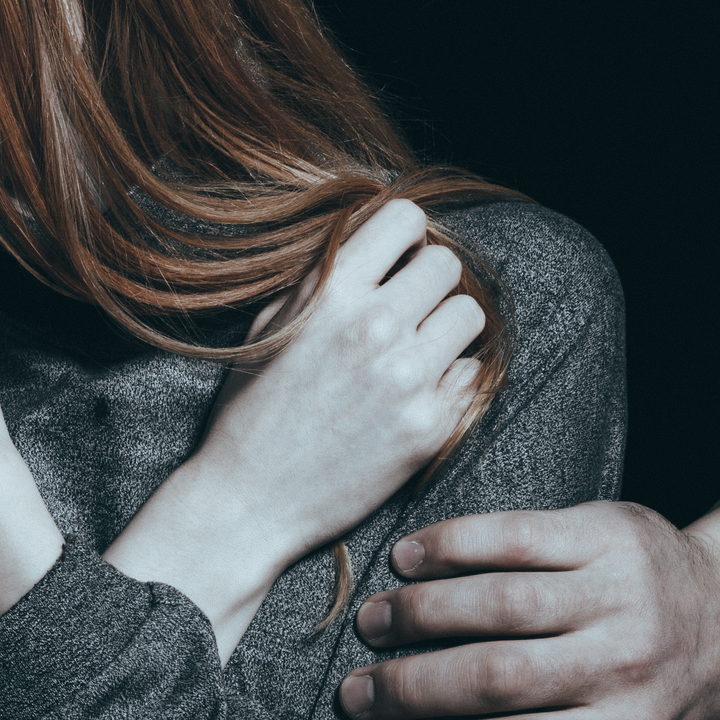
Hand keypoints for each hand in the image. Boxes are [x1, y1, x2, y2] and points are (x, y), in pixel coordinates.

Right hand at [106, 198, 488, 658]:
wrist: (250, 500)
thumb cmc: (252, 410)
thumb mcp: (270, 325)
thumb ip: (322, 278)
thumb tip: (373, 240)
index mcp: (330, 294)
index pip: (406, 218)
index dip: (404, 237)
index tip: (395, 262)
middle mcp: (374, 327)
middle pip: (448, 264)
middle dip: (428, 283)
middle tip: (406, 312)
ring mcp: (408, 378)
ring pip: (469, 316)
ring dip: (445, 328)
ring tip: (414, 352)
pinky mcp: (431, 425)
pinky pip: (470, 373)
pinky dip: (447, 379)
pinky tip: (410, 396)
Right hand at [335, 502, 719, 719]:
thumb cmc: (667, 689)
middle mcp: (629, 663)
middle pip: (498, 676)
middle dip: (411, 687)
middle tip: (355, 692)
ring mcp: (621, 591)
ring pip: (499, 603)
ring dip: (420, 614)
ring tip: (372, 624)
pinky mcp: (608, 531)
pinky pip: (517, 535)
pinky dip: (453, 546)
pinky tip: (408, 558)